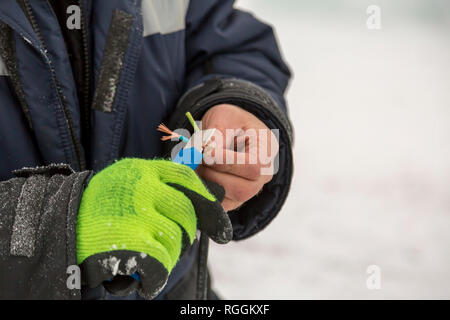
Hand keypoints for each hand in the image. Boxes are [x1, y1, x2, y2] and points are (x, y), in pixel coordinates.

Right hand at [76, 158, 231, 298]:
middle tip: (174, 243)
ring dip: (166, 255)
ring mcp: (136, 215)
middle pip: (186, 213)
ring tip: (146, 256)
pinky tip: (146, 279)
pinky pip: (162, 263)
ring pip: (176, 240)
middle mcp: (141, 188)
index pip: (187, 179)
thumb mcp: (127, 183)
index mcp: (141, 170)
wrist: (57, 227)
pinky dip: (157, 277)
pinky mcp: (130, 243)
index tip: (219, 224)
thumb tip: (211, 197)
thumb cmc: (99, 207)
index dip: (207, 201)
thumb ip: (162, 185)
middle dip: (185, 233)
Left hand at [197, 104, 278, 210]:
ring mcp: (248, 192)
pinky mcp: (231, 201)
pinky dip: (201, 191)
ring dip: (205, 182)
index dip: (228, 162)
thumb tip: (208, 152)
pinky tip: (195, 174)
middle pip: (243, 190)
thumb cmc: (230, 122)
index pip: (253, 167)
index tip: (207, 152)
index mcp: (266, 152)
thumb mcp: (224, 116)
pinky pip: (217, 205)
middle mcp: (262, 177)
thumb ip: (218, 132)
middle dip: (214, 174)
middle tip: (198, 158)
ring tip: (196, 164)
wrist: (230, 132)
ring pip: (228, 199)